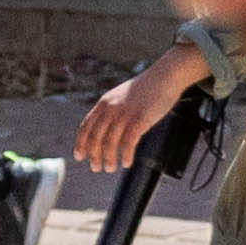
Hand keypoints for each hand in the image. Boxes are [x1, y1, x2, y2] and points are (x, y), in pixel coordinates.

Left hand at [75, 56, 186, 177]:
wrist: (166, 76)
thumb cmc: (146, 88)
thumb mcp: (121, 96)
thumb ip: (111, 109)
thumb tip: (106, 128)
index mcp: (104, 102)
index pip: (86, 126)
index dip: (81, 143)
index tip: (79, 156)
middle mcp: (111, 108)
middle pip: (96, 137)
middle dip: (94, 155)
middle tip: (95, 168)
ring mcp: (125, 114)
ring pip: (110, 142)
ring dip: (109, 159)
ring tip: (110, 169)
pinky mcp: (140, 119)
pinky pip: (128, 143)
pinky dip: (125, 155)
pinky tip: (127, 163)